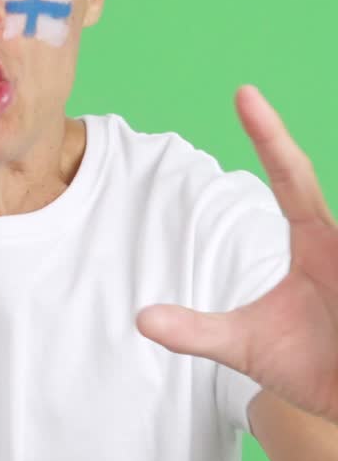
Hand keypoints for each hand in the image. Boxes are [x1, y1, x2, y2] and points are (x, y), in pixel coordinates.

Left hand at [135, 85, 337, 422]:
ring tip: (309, 274)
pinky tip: (328, 287)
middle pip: (319, 191)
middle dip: (292, 166)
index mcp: (315, 240)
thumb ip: (196, 330)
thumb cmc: (311, 366)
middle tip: (254, 121)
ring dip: (325, 263)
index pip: (290, 178)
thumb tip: (141, 318)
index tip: (243, 93)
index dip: (268, 136)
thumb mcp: (245, 346)